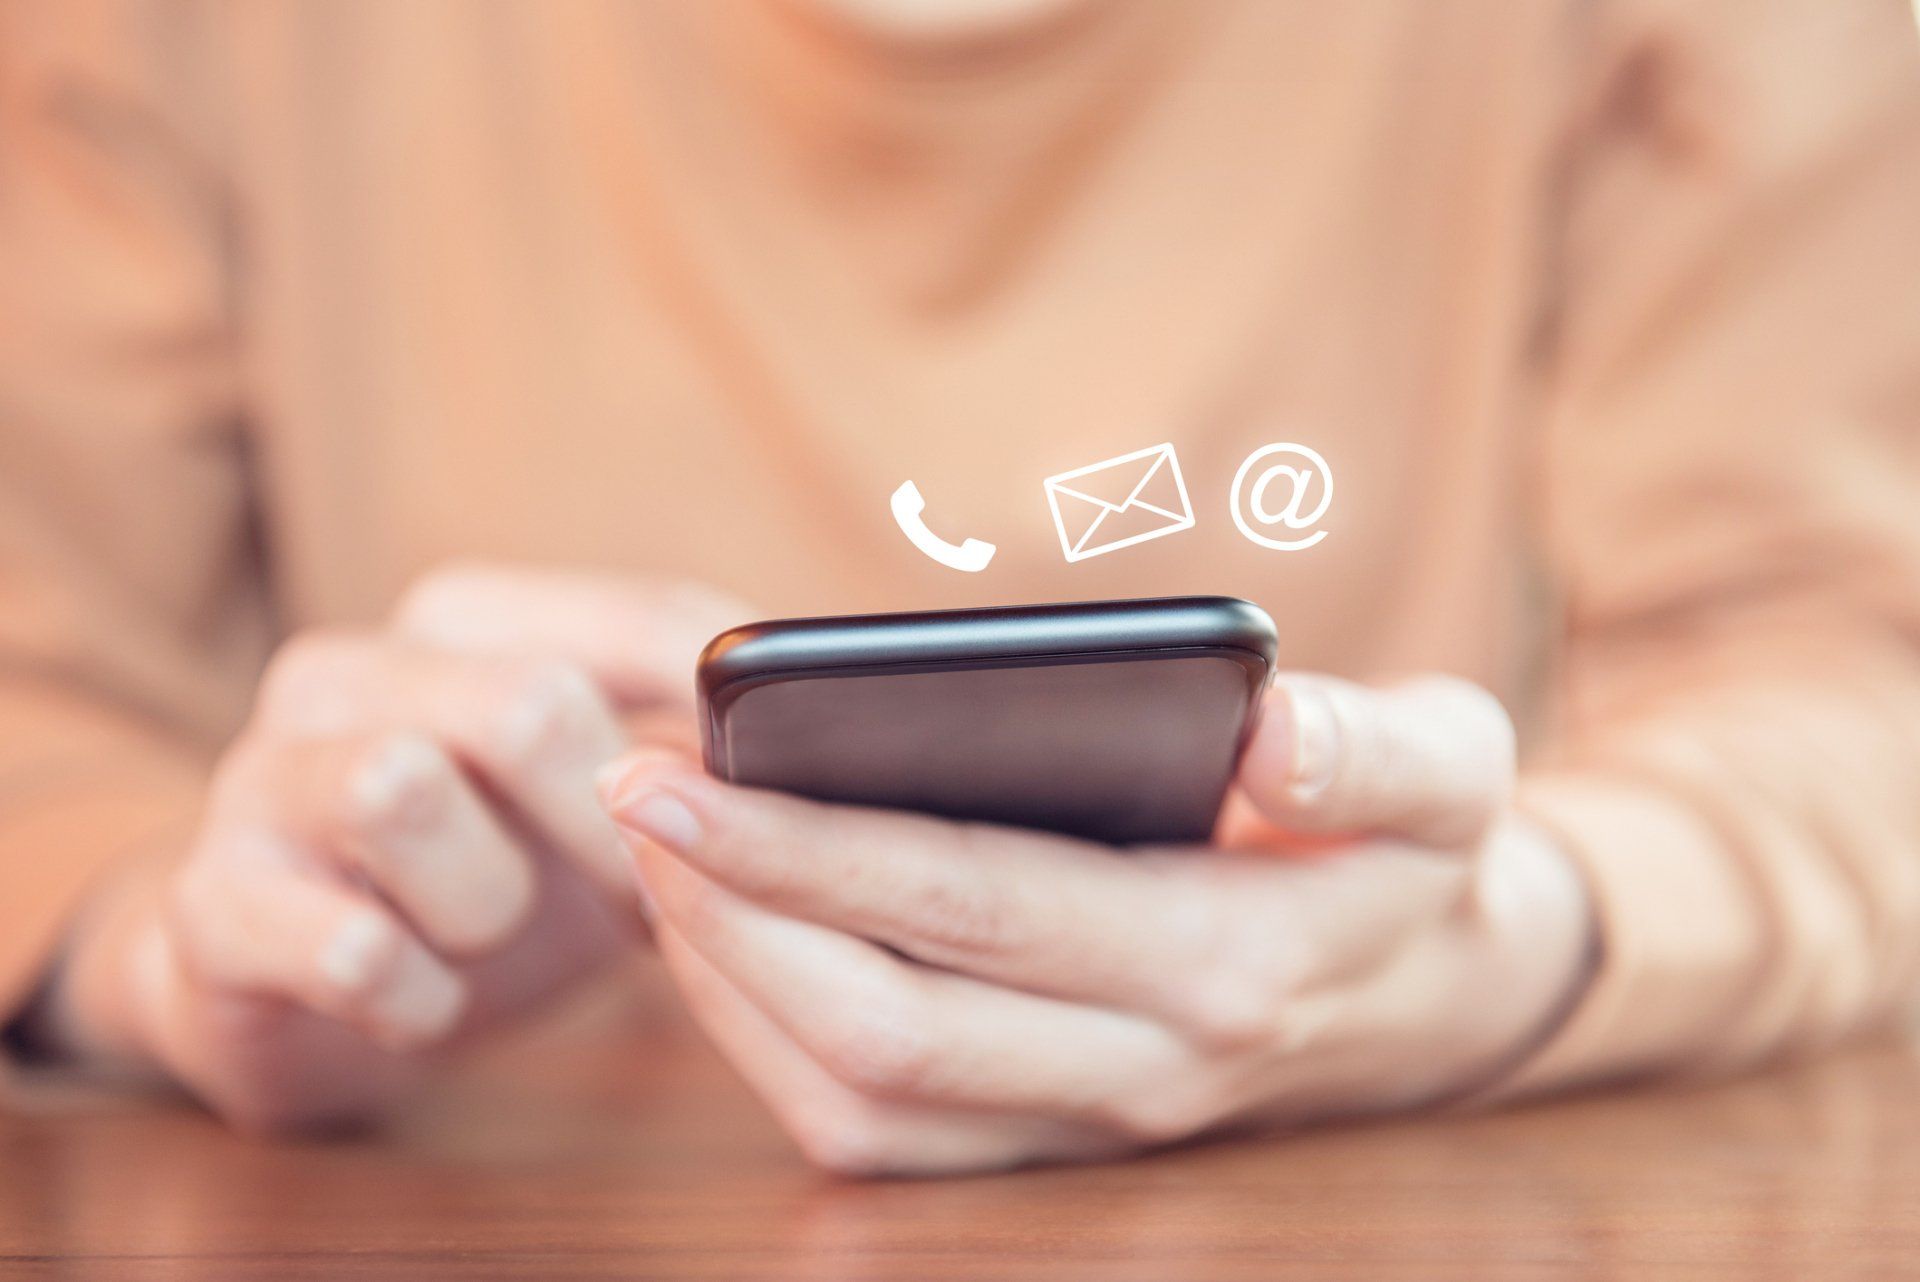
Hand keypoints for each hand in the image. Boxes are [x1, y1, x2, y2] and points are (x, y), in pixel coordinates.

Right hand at [40, 565, 750, 1131]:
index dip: (724, 731)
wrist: (296, 977)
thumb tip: (811, 748)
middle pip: (531, 703)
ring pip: (402, 787)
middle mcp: (351, 670)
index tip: (754, 811)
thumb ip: (692, 748)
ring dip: (491, 903)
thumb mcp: (607, 801)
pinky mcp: (214, 901)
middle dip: (605, 828)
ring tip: (490, 934)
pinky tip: (426, 1001)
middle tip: (620, 901)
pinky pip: (348, 943)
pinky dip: (419, 996)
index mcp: (468, 619)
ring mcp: (262, 775)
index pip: (651, 619)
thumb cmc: (496, 870)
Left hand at [600, 674, 1594, 1175]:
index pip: (973, 907)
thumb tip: (1272, 726)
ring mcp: (1086, 1129)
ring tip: (656, 857)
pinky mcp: (1047, 1145)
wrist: (1441, 1004)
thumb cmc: (1417, 856)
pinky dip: (771, 1042)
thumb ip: (1379, 749)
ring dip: (730, 985)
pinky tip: (728, 935)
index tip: (671, 768)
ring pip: (855, 1101)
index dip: (805, 846)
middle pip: (880, 1024)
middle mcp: (1139, 1072)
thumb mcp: (1451, 769)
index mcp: (1220, 965)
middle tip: (622, 793)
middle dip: (726, 913)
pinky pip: (874, 1131)